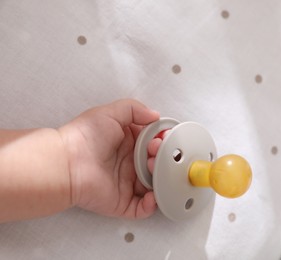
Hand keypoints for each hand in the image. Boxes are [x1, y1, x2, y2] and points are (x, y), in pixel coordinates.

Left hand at [59, 99, 159, 218]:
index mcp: (128, 143)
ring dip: (159, 179)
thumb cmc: (85, 137)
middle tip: (156, 152)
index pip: (153, 143)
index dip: (161, 140)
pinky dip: (152, 204)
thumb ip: (135, 109)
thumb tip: (155, 115)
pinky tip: (153, 193)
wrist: (67, 162)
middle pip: (156, 164)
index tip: (163, 137)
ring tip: (153, 168)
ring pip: (153, 185)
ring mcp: (126, 184)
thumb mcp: (111, 113)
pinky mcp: (122, 202)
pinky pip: (143, 208)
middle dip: (162, 158)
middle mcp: (129, 163)